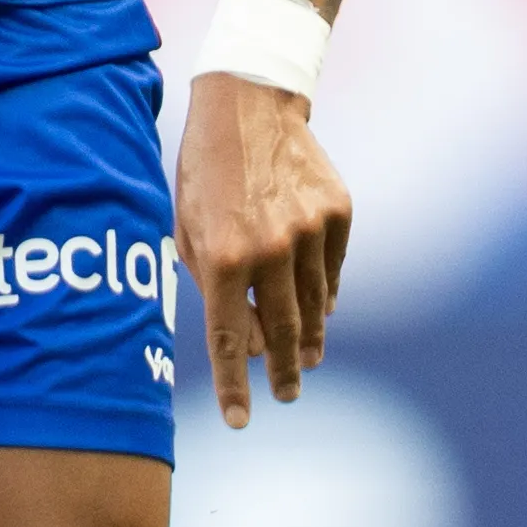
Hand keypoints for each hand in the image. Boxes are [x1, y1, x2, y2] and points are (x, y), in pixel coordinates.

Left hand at [175, 68, 351, 430]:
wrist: (248, 106)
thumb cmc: (204, 175)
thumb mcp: (188, 231)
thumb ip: (213, 288)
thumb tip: (251, 341)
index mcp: (223, 257)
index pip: (229, 340)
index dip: (234, 386)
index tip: (241, 420)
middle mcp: (271, 248)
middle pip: (282, 333)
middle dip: (282, 372)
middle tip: (286, 394)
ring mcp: (311, 230)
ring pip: (314, 305)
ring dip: (309, 338)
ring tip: (305, 359)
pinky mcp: (339, 213)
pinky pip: (332, 270)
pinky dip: (323, 291)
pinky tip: (317, 305)